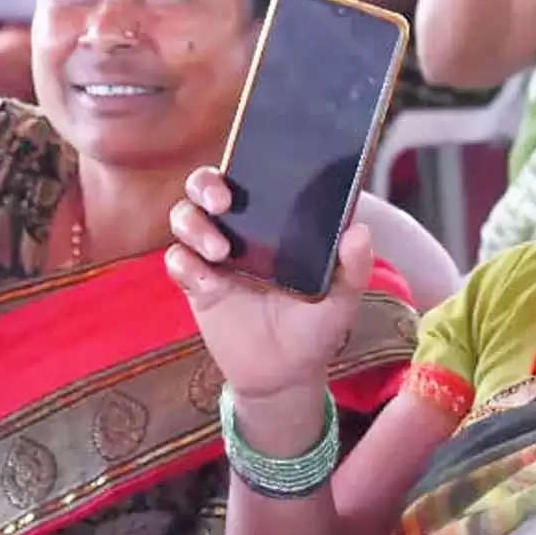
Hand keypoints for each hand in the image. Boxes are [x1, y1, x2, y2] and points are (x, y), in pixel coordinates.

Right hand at [166, 168, 371, 408]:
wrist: (287, 373)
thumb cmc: (317, 325)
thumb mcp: (343, 297)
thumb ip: (353, 266)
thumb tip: (358, 231)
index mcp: (276, 220)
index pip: (251, 176)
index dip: (243, 161)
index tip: (249, 167)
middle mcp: (241, 229)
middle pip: (205, 187)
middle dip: (205, 184)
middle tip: (222, 202)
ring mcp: (215, 256)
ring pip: (184, 217)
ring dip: (194, 225)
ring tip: (220, 252)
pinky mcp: (198, 285)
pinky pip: (177, 262)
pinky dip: (183, 264)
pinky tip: (204, 280)